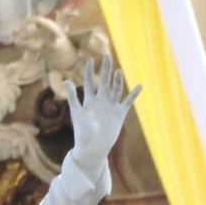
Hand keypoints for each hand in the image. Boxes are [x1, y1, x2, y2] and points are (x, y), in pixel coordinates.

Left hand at [65, 55, 140, 181]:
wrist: (93, 148)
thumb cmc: (83, 133)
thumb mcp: (77, 113)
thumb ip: (73, 97)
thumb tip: (66, 81)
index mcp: (89, 101)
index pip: (90, 82)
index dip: (89, 71)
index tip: (89, 59)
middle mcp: (101, 102)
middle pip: (104, 82)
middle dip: (105, 70)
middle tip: (107, 56)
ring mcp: (111, 107)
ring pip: (115, 90)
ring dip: (117, 81)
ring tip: (117, 71)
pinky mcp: (119, 114)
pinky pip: (127, 102)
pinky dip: (133, 94)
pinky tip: (139, 86)